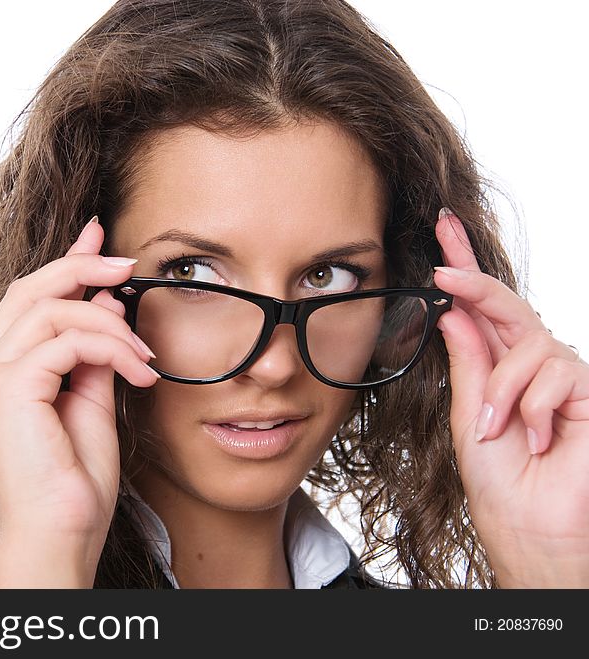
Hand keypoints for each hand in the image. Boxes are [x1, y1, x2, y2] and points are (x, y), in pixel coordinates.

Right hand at [0, 217, 158, 584]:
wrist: (61, 535)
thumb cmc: (73, 482)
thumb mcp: (90, 401)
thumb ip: (93, 352)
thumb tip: (105, 303)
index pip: (26, 302)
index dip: (64, 263)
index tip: (99, 238)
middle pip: (29, 290)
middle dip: (82, 266)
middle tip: (127, 265)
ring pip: (50, 308)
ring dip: (108, 321)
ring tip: (145, 352)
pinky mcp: (8, 387)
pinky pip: (66, 339)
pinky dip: (110, 346)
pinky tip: (138, 370)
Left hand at [433, 207, 588, 587]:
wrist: (532, 529)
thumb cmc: (500, 482)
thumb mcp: (469, 416)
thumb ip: (470, 362)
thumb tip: (453, 311)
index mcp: (495, 368)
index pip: (479, 311)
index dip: (464, 271)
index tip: (442, 234)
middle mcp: (529, 365)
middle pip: (505, 305)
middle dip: (474, 277)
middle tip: (443, 264)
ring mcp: (561, 376)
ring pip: (525, 345)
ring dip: (502, 390)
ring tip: (498, 430)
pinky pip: (554, 372)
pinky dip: (533, 408)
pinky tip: (534, 440)